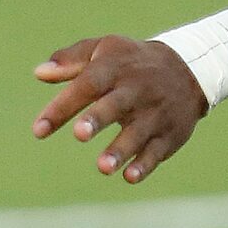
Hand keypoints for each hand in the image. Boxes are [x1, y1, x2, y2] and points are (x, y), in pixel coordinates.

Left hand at [33, 36, 207, 183]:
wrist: (189, 67)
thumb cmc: (131, 61)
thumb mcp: (103, 50)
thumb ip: (70, 60)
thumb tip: (39, 73)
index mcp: (114, 69)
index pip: (86, 85)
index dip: (62, 106)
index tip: (39, 129)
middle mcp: (136, 90)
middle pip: (115, 105)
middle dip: (98, 119)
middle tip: (79, 134)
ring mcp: (154, 113)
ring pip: (137, 133)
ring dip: (120, 150)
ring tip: (103, 167)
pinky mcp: (169, 134)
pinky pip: (157, 151)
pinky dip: (144, 165)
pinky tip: (129, 177)